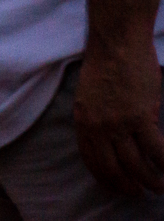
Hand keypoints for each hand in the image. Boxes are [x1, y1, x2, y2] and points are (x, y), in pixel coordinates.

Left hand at [74, 42, 163, 196]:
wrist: (116, 44)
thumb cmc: (104, 66)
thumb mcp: (88, 97)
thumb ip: (96, 120)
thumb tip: (111, 142)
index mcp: (82, 121)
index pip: (91, 160)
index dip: (105, 178)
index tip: (116, 187)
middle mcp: (98, 126)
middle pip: (113, 168)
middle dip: (126, 185)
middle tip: (139, 193)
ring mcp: (119, 123)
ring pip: (136, 164)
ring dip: (149, 180)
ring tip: (158, 187)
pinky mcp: (141, 117)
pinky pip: (156, 150)